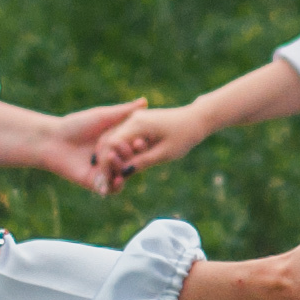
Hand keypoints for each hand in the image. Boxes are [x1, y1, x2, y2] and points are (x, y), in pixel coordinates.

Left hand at [27, 99, 144, 195]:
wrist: (53, 141)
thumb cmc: (76, 125)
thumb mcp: (103, 116)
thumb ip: (124, 111)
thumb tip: (145, 101)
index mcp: (117, 141)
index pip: (136, 146)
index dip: (141, 145)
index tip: (142, 141)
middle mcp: (113, 157)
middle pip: (131, 161)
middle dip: (133, 157)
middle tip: (128, 152)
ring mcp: (105, 171)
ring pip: (122, 175)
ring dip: (123, 169)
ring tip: (115, 160)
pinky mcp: (96, 183)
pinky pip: (111, 189)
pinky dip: (116, 186)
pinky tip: (118, 179)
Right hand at [95, 101, 217, 182]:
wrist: (196, 119)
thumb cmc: (184, 136)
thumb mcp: (165, 153)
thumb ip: (143, 162)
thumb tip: (123, 173)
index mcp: (137, 124)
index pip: (111, 143)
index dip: (106, 162)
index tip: (105, 179)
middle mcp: (132, 119)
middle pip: (109, 140)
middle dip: (105, 161)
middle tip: (103, 181)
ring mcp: (134, 120)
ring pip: (114, 139)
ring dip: (111, 156)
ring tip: (109, 176)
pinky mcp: (138, 123)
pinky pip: (123, 138)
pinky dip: (119, 151)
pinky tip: (119, 166)